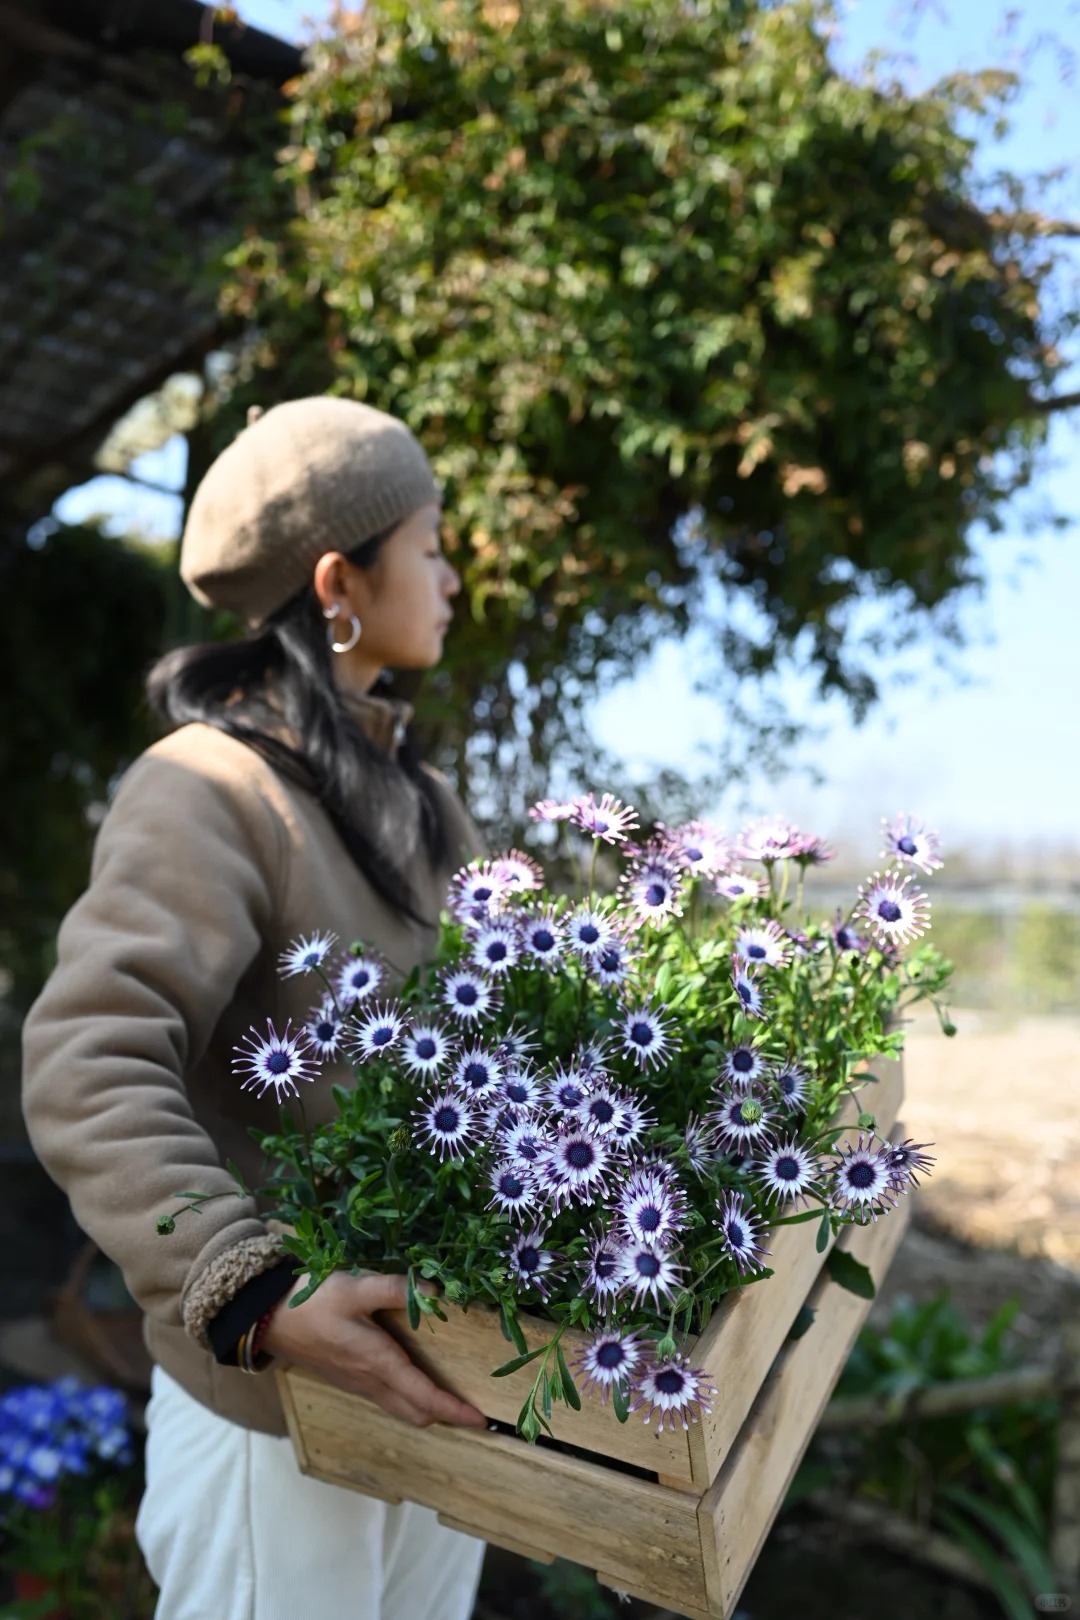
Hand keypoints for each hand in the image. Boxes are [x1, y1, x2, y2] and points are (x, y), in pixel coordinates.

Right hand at [260, 1270, 486, 1429]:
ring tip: (451, 1402)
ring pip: (400, 1409)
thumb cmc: (313, 1302)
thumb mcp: (355, 1287)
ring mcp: (357, 1384)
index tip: (481, 1419)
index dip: (454, 1410)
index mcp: (378, 1362)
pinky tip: (414, 1385)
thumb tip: (435, 1290)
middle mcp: (370, 1381)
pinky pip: (387, 1401)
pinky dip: (409, 1402)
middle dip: (446, 1416)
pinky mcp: (348, 1379)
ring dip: (427, 1410)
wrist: (268, 1319)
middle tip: (472, 1411)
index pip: (424, 1396)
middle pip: (416, 1412)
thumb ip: (395, 1289)